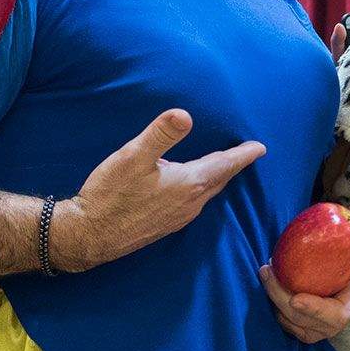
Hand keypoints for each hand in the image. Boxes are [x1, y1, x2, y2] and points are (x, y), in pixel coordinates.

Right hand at [52, 109, 263, 272]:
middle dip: (231, 165)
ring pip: (206, 193)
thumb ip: (160, 134)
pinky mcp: (165, 225)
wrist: (90, 235)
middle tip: (244, 154)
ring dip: (215, 178)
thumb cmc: (111, 194)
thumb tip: (185, 115)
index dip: (243, 155)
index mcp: (188, 184)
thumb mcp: (133, 156)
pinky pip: (193, 203)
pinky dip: (200, 189)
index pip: (224, 165)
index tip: (260, 148)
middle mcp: (190, 204)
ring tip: (220, 165)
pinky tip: (188, 186)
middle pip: (218, 180)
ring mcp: (178, 217)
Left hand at [259, 196, 349, 341]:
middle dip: (280, 297)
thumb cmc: (347, 256)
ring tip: (267, 271)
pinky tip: (269, 282)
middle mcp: (331, 324)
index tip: (296, 298)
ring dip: (274, 298)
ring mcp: (315, 329)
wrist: (338, 274)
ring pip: (290, 322)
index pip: (333, 316)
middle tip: (267, 270)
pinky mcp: (300, 328)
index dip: (315, 309)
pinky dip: (273, 306)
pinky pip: (283, 323)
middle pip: (303, 318)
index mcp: (347, 305)